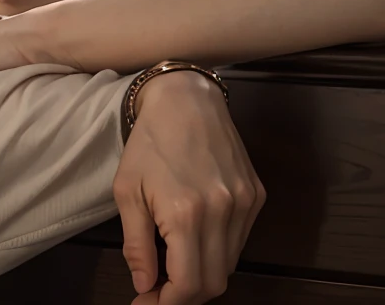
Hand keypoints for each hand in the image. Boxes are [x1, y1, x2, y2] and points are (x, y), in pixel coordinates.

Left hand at [113, 72, 263, 303]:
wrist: (186, 101)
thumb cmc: (149, 144)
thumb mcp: (127, 193)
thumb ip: (137, 244)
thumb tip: (144, 285)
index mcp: (187, 215)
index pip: (188, 283)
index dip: (168, 303)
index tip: (147, 303)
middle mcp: (224, 214)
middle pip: (214, 282)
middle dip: (185, 296)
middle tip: (157, 293)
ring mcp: (246, 206)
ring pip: (230, 264)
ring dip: (202, 275)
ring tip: (172, 270)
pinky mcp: (257, 196)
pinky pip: (239, 242)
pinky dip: (217, 253)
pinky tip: (193, 244)